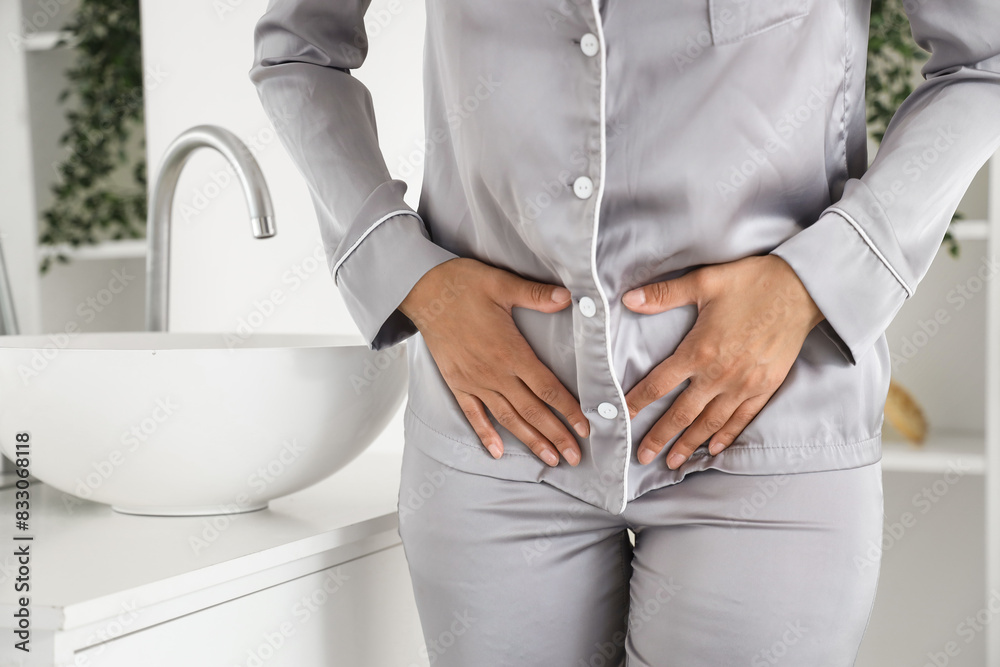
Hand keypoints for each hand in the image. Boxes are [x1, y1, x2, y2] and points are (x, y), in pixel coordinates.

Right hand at [399, 257, 588, 466]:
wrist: (422, 291)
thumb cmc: (463, 284)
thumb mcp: (502, 283)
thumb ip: (536, 295)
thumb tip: (568, 297)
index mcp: (510, 351)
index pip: (547, 389)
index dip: (569, 411)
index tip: (585, 429)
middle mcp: (494, 373)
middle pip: (532, 411)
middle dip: (556, 436)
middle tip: (575, 458)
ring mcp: (474, 381)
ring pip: (507, 418)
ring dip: (530, 441)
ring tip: (549, 459)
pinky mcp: (457, 383)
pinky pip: (473, 414)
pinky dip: (485, 434)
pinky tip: (497, 452)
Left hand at [621, 255, 823, 468]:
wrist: (802, 289)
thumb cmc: (752, 282)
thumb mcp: (704, 281)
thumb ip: (664, 294)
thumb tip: (628, 298)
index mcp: (699, 351)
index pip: (658, 384)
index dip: (637, 403)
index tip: (622, 419)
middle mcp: (719, 375)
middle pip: (682, 413)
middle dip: (660, 437)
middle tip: (642, 456)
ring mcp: (744, 385)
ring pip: (710, 423)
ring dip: (689, 444)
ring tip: (672, 463)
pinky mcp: (766, 387)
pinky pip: (742, 419)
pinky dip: (725, 436)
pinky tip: (713, 449)